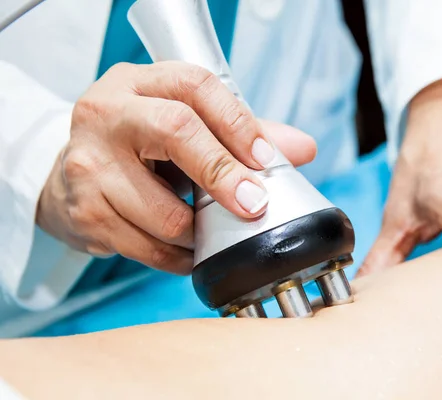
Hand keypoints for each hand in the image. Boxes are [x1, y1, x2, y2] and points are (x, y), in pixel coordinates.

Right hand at [36, 61, 315, 273]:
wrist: (69, 178)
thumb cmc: (137, 147)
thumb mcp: (182, 124)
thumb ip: (242, 133)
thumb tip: (303, 149)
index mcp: (137, 83)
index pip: (195, 87)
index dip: (239, 123)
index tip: (267, 160)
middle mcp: (107, 114)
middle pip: (177, 132)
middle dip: (225, 174)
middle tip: (254, 205)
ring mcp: (89, 164)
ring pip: (166, 211)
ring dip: (202, 231)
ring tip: (208, 228)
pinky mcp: (86, 212)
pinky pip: (150, 248)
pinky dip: (181, 257)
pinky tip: (187, 249)